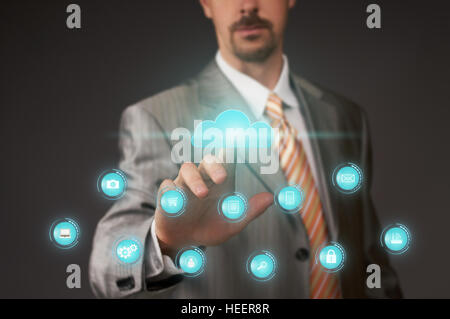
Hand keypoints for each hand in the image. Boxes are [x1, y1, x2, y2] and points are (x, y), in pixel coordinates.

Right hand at [155, 154, 272, 256]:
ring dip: (195, 180)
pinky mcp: (167, 195)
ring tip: (202, 194)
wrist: (184, 242)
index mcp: (220, 182)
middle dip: (215, 165)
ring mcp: (184, 184)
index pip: (228, 160)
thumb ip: (250, 211)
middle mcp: (203, 178)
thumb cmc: (209, 228)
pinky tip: (177, 203)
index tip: (242, 136)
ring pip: (187, 169)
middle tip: (223, 178)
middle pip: (208, 161)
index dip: (233, 148)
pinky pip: (168, 187)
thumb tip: (271, 198)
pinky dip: (173, 192)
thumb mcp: (232, 224)